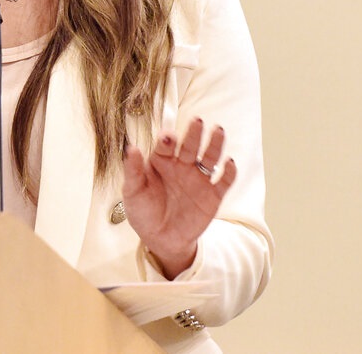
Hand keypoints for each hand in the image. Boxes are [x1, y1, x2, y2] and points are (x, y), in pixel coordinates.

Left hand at [122, 117, 236, 278]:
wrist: (160, 240)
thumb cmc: (143, 212)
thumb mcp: (132, 192)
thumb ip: (133, 171)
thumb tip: (131, 148)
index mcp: (162, 161)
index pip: (166, 145)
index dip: (167, 139)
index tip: (167, 136)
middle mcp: (182, 165)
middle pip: (190, 146)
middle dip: (193, 134)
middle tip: (197, 121)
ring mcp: (198, 179)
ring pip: (209, 158)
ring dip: (215, 144)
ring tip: (219, 131)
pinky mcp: (212, 195)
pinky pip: (223, 181)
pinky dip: (229, 172)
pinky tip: (229, 162)